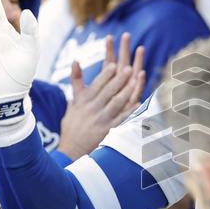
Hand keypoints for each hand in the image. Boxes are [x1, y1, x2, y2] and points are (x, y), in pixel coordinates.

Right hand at [57, 33, 145, 158]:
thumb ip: (76, 80)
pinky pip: (121, 119)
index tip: (114, 64)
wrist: (71, 148)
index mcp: (84, 100)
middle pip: (107, 91)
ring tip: (135, 82)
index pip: (96, 84)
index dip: (105, 74)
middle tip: (128, 68)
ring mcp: (101, 120)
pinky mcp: (108, 131)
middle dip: (118, 80)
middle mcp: (92, 108)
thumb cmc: (73, 122)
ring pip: (115, 103)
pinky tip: (139, 104)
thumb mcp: (73, 100)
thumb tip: (75, 60)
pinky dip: (130, 111)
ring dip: (126, 92)